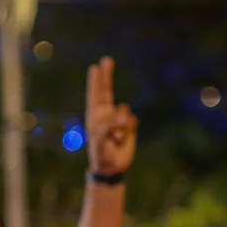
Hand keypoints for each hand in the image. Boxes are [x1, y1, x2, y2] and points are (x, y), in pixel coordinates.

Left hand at [85, 57, 137, 175]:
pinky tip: (122, 140)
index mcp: (94, 117)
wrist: (112, 166)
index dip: (96, 82)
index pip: (95, 95)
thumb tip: (116, 117)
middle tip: (106, 60)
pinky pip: (132, 121)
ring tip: (116, 138)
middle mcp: (105, 115)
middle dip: (107, 76)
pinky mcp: (129, 126)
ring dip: (121, 123)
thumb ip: (106, 128)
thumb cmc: (101, 154)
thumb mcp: (100, 142)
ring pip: (124, 110)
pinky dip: (128, 130)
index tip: (95, 68)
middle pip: (107, 91)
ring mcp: (118, 119)